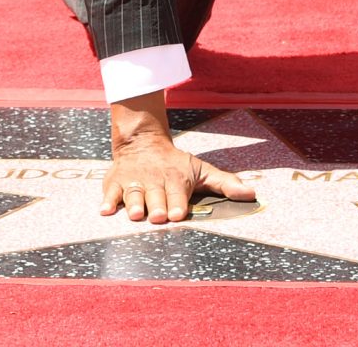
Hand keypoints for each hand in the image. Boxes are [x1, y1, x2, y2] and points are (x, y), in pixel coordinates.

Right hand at [102, 91, 256, 223]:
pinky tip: (105, 210)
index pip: (177, 194)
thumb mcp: (201, 169)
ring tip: (134, 214)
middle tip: (158, 216)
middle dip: (156, 205)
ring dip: (133, 205)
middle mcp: (154, 181)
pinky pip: (110, 192)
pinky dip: (107, 201)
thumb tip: (252, 194)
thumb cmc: (175, 163)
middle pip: (155, 196)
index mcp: (175, 179)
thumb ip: (225, 183)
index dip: (177, 204)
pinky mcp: (115, 182)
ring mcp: (133, 181)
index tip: (177, 214)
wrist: (143, 142)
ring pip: (132, 194)